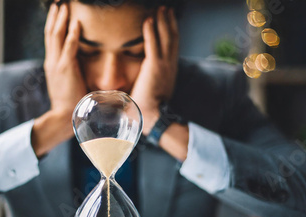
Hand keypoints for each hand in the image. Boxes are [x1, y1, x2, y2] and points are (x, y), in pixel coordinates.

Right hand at [44, 3, 86, 114]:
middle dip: (54, 16)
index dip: (54, 23)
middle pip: (51, 33)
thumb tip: (81, 65)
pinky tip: (76, 22)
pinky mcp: (66, 68)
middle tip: (57, 3)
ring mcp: (57, 64)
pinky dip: (72, 33)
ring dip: (61, 19)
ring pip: (56, 36)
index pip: (51, 39)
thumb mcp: (68, 82)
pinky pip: (69, 47)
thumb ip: (72, 71)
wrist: (63, 115)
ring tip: (63, 6)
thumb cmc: (70, 102)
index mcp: (52, 64)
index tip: (57, 11)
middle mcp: (51, 61)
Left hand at [131, 7, 178, 134]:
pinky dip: (152, 30)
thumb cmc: (148, 109)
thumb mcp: (150, 92)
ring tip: (161, 8)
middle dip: (170, 22)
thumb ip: (145, 83)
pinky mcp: (155, 67)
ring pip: (167, 37)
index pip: (172, 47)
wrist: (153, 117)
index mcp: (169, 71)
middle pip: (173, 38)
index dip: (171, 33)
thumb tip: (133, 83)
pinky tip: (148, 18)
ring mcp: (164, 65)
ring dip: (163, 21)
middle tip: (167, 9)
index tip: (169, 21)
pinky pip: (153, 44)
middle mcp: (170, 65)